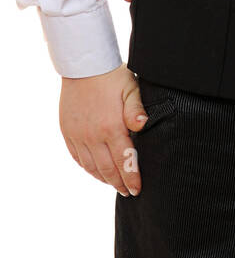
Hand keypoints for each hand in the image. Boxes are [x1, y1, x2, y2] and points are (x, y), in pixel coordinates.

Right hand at [59, 64, 147, 194]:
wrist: (84, 65)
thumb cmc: (112, 76)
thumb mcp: (131, 88)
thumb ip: (136, 110)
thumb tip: (142, 125)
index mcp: (112, 127)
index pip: (124, 161)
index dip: (131, 178)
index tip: (137, 189)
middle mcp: (93, 136)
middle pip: (108, 169)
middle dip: (119, 183)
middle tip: (128, 192)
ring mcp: (79, 135)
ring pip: (92, 167)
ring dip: (104, 178)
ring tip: (114, 184)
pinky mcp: (68, 132)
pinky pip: (78, 158)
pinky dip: (88, 168)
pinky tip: (96, 171)